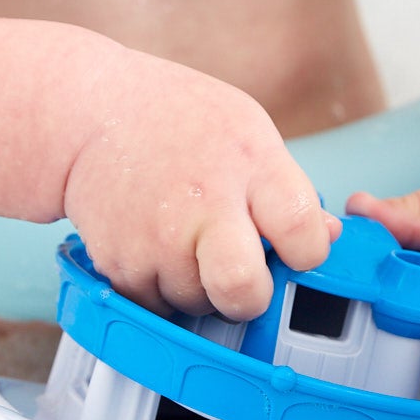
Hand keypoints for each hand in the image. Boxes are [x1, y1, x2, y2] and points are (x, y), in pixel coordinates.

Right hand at [64, 51, 338, 319]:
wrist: (91, 113)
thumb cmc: (181, 121)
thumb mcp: (248, 132)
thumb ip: (288, 190)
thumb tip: (328, 239)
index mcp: (249, 164)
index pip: (302, 233)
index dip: (307, 252)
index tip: (294, 248)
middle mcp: (202, 204)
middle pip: (242, 292)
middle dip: (250, 297)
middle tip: (242, 274)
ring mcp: (155, 238)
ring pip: (198, 305)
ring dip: (201, 288)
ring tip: (188, 240)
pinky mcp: (119, 264)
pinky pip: (157, 306)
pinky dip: (162, 288)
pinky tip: (157, 245)